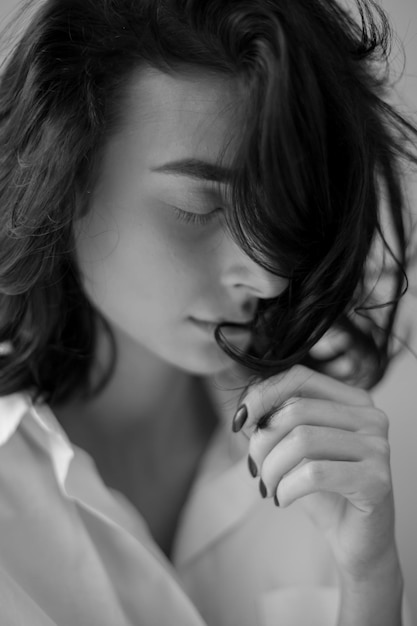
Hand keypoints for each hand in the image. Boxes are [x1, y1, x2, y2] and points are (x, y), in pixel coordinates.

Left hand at [233, 364, 399, 580]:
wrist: (354, 538)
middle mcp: (371, 416)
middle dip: (262, 441)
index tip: (239, 421)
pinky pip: (314, 473)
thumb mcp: (291, 447)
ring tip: (268, 487)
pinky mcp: (377, 479)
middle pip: (296, 409)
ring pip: (302, 440)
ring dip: (271, 467)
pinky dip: (287, 487)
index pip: (300, 376)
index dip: (262, 394)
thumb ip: (270, 420)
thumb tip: (243, 406)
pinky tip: (283, 499)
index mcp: (352, 400)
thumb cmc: (322, 489)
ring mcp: (378, 446)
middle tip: (255, 468)